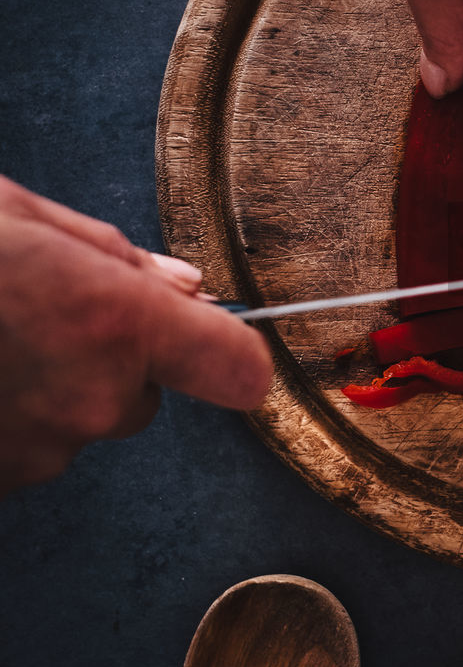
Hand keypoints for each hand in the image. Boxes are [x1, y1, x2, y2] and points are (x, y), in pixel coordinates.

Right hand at [0, 177, 271, 493]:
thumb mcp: (15, 216)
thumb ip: (114, 256)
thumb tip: (182, 285)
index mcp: (111, 321)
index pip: (234, 366)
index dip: (234, 354)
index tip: (226, 344)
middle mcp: (87, 398)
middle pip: (143, 395)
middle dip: (109, 357)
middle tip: (37, 311)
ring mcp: (33, 450)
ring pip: (79, 422)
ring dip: (49, 387)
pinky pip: (26, 447)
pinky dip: (5, 416)